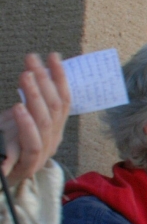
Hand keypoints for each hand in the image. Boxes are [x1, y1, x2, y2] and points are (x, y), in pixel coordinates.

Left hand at [1, 53, 70, 182]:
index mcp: (53, 130)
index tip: (53, 56)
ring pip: (45, 124)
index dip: (60, 78)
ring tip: (25, 77)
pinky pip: (31, 145)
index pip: (63, 101)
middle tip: (33, 62)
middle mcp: (52, 141)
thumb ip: (29, 104)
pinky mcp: (26, 167)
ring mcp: (41, 155)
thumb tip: (36, 74)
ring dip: (35, 97)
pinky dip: (25, 125)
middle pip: (55, 109)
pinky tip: (18, 108)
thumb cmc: (5, 148)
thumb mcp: (17, 121)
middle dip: (45, 82)